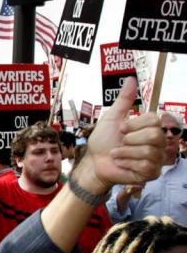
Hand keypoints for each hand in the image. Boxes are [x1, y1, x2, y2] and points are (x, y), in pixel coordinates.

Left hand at [74, 78, 164, 194]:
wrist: (94, 161)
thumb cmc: (103, 141)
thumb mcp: (112, 118)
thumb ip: (124, 100)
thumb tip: (130, 79)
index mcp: (150, 128)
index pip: (155, 120)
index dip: (135, 124)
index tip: (121, 128)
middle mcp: (157, 142)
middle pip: (154, 135)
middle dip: (130, 139)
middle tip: (120, 142)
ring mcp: (156, 158)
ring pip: (149, 151)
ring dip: (125, 152)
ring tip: (117, 153)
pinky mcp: (151, 173)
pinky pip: (145, 165)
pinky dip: (126, 163)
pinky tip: (121, 163)